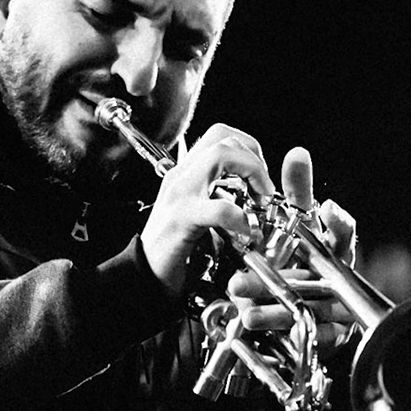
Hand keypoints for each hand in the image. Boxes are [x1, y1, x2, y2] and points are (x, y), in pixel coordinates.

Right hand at [140, 123, 273, 297]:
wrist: (145, 274)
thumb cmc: (175, 248)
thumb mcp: (200, 212)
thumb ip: (219, 195)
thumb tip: (252, 192)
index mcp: (187, 172)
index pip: (221, 135)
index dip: (250, 149)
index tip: (262, 178)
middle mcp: (181, 176)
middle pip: (223, 138)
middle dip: (255, 159)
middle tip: (264, 191)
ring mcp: (179, 194)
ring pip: (219, 157)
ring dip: (252, 174)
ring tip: (259, 203)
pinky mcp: (181, 219)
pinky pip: (218, 208)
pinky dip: (240, 218)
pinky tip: (246, 232)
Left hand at [225, 147, 362, 360]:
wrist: (305, 308)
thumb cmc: (307, 263)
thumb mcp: (298, 227)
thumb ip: (298, 194)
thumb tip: (297, 154)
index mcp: (335, 251)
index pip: (343, 235)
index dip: (340, 224)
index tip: (329, 210)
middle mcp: (339, 279)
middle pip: (317, 277)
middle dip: (283, 278)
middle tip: (242, 280)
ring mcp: (335, 309)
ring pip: (310, 308)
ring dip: (275, 310)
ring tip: (244, 309)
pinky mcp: (328, 335)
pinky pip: (310, 335)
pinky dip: (281, 329)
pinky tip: (254, 322)